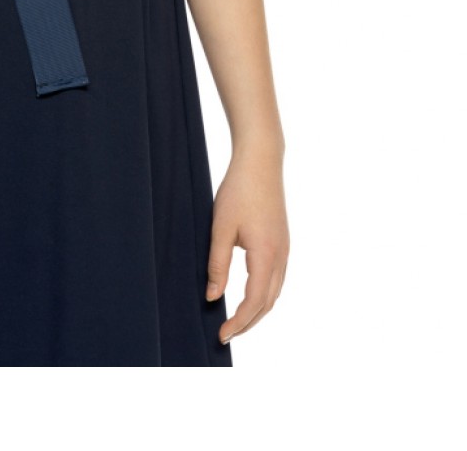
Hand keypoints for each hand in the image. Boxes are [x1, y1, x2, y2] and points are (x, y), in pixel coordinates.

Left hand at [206, 146, 288, 345]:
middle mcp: (281, 256)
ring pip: (274, 292)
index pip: (254, 302)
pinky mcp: (282, 241)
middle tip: (226, 334)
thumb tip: (212, 297)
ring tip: (236, 320)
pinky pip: (276, 278)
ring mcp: (285, 249)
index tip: (222, 336)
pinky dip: (264, 294)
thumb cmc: (238, 190)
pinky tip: (249, 294)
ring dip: (257, 310)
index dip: (239, 322)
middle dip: (248, 323)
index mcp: (267, 255)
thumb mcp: (221, 227)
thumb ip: (217, 264)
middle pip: (267, 303)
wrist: (261, 161)